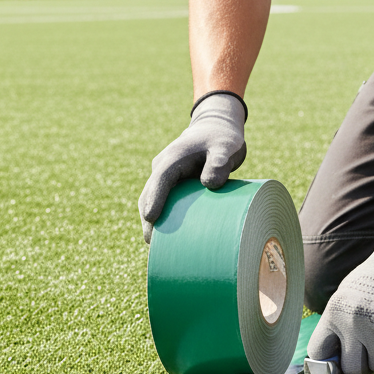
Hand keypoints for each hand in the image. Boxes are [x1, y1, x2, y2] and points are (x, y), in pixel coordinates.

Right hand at [138, 92, 246, 242]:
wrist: (215, 129)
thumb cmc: (222, 139)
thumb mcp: (226, 147)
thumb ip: (219, 162)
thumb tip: (209, 184)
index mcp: (175, 156)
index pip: (161, 177)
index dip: (154, 197)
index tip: (150, 217)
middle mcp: (164, 165)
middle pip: (150, 191)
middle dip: (148, 216)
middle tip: (150, 242)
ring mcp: (164, 174)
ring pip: (151, 197)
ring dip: (150, 218)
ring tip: (154, 245)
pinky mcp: (170, 183)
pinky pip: (160, 199)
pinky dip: (159, 215)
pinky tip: (164, 236)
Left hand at [308, 218, 373, 373]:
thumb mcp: (346, 296)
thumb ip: (337, 325)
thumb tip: (330, 361)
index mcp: (334, 311)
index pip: (319, 352)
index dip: (330, 361)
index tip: (339, 361)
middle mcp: (353, 321)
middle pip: (353, 369)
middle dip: (363, 364)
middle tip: (371, 350)